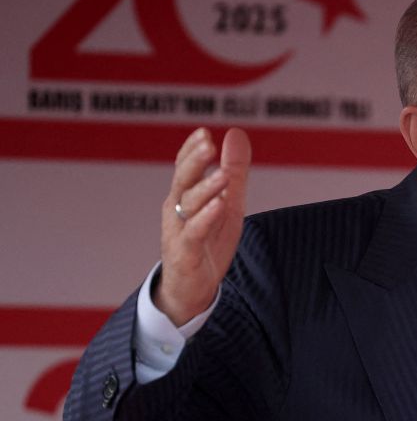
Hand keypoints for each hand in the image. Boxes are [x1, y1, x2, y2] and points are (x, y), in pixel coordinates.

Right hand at [153, 127, 250, 325]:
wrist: (192, 288)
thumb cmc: (207, 242)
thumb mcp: (227, 203)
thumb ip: (233, 171)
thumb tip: (236, 133)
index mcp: (185, 196)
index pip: (185, 167)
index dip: (192, 150)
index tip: (204, 132)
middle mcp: (177, 210)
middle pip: (184, 181)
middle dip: (195, 161)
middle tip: (207, 143)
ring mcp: (179, 230)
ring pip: (189, 205)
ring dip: (206, 188)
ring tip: (223, 174)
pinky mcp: (186, 252)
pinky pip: (195, 232)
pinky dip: (206, 217)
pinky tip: (219, 205)